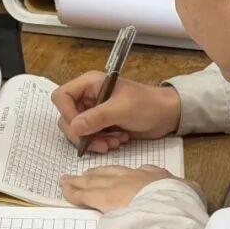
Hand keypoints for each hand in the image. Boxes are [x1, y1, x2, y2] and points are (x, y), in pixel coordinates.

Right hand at [51, 72, 181, 153]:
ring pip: (78, 131)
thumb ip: (96, 118)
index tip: (81, 128)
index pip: (62, 97)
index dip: (67, 114)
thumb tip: (73, 127)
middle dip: (83, 134)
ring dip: (94, 141)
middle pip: (67, 118)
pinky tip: (118, 141)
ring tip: (113, 143)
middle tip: (100, 144)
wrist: (167, 115)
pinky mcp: (101, 125)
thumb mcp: (122, 109)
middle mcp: (88, 97)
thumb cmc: (147, 104)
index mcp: (89, 84)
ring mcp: (94, 111)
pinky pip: (90, 137)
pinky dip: (102, 143)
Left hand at [60, 165, 201, 212]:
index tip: (121, 176)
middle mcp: (133, 176)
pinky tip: (64, 188)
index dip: (126, 175)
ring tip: (70, 180)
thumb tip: (194, 190)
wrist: (170, 204)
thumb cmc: (182, 201)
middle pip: (112, 172)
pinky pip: (84, 192)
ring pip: (94, 180)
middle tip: (88, 174)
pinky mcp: (103, 196)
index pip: (137, 173)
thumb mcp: (190, 192)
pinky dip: (73, 190)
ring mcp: (117, 184)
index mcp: (154, 176)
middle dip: (99, 173)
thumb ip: (188, 190)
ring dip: (82, 180)